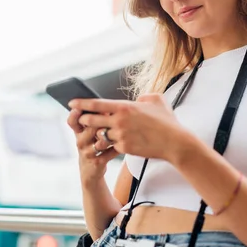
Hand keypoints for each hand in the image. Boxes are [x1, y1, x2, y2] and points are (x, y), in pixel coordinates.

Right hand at [66, 108, 119, 184]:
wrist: (90, 169)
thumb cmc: (92, 145)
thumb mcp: (88, 133)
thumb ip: (94, 119)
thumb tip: (106, 105)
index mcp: (78, 131)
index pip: (72, 121)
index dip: (74, 114)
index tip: (79, 107)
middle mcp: (81, 141)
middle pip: (90, 128)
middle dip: (102, 122)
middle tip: (111, 116)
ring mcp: (88, 152)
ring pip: (101, 141)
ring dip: (112, 136)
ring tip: (120, 131)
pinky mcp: (97, 161)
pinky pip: (110, 152)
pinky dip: (117, 147)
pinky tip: (122, 144)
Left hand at [70, 94, 187, 159]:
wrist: (175, 143)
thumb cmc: (167, 121)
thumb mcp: (156, 100)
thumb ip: (143, 97)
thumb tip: (137, 99)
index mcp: (125, 107)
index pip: (96, 104)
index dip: (81, 103)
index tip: (71, 103)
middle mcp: (119, 121)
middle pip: (92, 120)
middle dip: (84, 120)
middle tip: (80, 119)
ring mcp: (121, 136)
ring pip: (101, 135)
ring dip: (100, 134)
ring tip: (101, 132)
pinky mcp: (124, 149)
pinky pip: (112, 146)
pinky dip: (112, 144)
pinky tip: (117, 143)